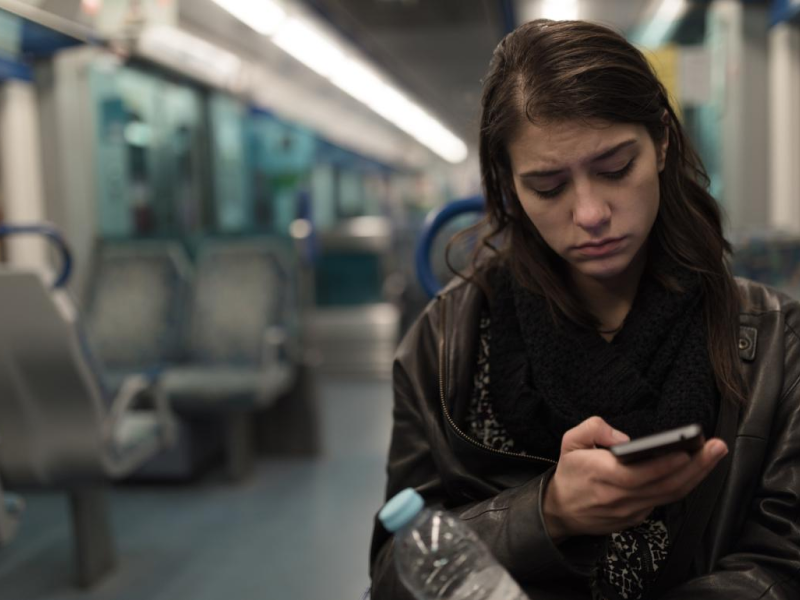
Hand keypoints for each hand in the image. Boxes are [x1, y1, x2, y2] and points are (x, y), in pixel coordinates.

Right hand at [542, 416, 727, 542]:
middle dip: (696, 466)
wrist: (560, 511)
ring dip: (696, 476)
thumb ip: (594, 428)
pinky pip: (664, 501)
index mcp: (601, 474)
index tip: (684, 451)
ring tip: (713, 455)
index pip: (639, 473)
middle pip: (664, 484)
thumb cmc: (569, 474)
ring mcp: (630, 510)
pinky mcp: (636, 518)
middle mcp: (619, 496)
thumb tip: (625, 438)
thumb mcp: (570, 442)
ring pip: (670, 494)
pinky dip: (682, 486)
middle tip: (717, 447)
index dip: (664, 465)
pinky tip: (695, 471)